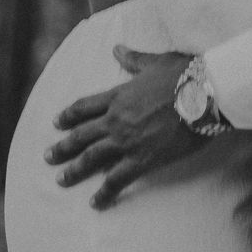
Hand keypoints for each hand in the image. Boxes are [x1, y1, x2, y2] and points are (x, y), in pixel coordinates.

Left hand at [45, 48, 192, 208]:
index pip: (85, 107)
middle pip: (81, 135)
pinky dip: (104, 192)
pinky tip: (95, 203)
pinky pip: (117, 180)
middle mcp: (116, 119)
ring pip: (92, 158)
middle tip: (48, 157)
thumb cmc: (184, 75)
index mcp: (118, 95)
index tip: (56, 123)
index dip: (68, 115)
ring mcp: (127, 141)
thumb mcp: (155, 62)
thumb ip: (133, 59)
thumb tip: (117, 48)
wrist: (204, 95)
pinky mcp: (143, 159)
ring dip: (74, 170)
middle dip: (62, 147)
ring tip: (62, 180)